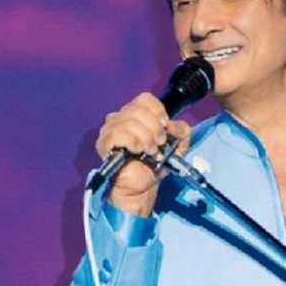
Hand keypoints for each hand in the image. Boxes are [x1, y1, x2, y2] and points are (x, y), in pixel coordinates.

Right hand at [95, 92, 191, 216]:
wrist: (143, 186)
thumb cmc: (155, 164)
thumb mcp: (177, 146)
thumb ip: (182, 131)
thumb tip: (172, 125)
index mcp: (135, 114)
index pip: (145, 99)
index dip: (158, 110)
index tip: (165, 127)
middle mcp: (119, 118)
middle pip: (138, 110)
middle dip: (154, 128)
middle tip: (159, 144)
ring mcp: (109, 130)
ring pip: (129, 122)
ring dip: (146, 138)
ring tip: (150, 151)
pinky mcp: (104, 144)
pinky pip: (118, 134)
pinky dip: (133, 142)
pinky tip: (137, 151)